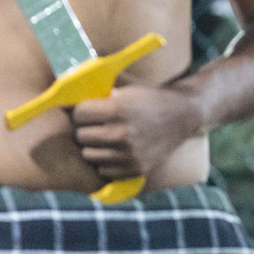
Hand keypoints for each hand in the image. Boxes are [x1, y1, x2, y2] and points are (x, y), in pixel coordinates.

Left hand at [72, 84, 203, 180]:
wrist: (183, 115)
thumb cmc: (151, 97)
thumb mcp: (128, 85)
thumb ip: (101, 85)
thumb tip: (70, 83)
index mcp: (117, 109)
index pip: (78, 114)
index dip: (82, 110)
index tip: (89, 109)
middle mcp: (120, 134)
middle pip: (81, 135)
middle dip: (86, 128)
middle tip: (96, 123)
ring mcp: (128, 154)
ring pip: (88, 155)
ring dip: (93, 146)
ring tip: (104, 137)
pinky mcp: (134, 169)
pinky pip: (103, 170)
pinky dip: (105, 161)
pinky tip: (115, 150)